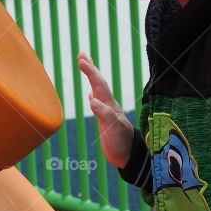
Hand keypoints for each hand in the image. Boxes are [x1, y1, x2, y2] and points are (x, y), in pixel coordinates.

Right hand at [77, 54, 133, 168]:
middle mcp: (108, 105)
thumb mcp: (113, 128)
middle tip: (81, 54)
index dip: (90, 71)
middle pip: (98, 83)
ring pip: (98, 91)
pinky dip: (93, 98)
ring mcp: (107, 112)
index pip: (99, 84)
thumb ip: (104, 114)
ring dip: (91, 78)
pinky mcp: (106, 120)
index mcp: (109, 105)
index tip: (81, 59)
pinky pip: (98, 104)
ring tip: (86, 66)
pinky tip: (91, 97)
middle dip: (90, 69)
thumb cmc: (122, 143)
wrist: (129, 156)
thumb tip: (92, 100)